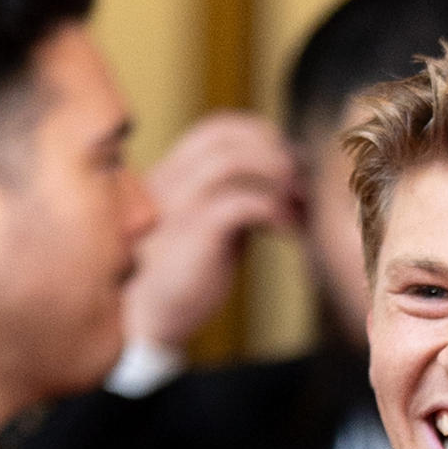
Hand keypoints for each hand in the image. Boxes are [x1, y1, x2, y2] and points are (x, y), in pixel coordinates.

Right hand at [116, 113, 299, 358]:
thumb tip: (283, 189)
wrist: (143, 319)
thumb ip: (234, 202)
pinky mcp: (192, 234)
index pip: (216, 129)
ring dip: (275, 174)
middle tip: (303, 178)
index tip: (291, 160)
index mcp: (173, 174)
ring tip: (300, 200)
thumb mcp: (208, 228)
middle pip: (225, 134)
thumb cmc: (180, 276)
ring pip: (231, 160)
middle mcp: (170, 180)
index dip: (259, 135)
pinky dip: (273, 209)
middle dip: (273, 149)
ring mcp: (178, 205)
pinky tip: (290, 229)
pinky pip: (239, 204)